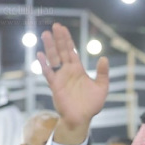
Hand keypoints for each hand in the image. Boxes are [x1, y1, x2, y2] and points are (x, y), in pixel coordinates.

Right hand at [37, 23, 109, 144]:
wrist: (82, 119)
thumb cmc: (91, 105)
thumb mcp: (102, 87)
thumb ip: (103, 73)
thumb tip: (104, 58)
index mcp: (78, 69)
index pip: (72, 51)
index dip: (67, 40)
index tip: (63, 28)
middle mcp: (67, 71)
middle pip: (62, 51)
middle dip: (59, 39)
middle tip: (55, 25)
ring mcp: (60, 77)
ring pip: (54, 59)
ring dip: (50, 47)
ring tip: (46, 34)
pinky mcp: (55, 86)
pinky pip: (48, 73)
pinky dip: (44, 64)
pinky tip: (40, 55)